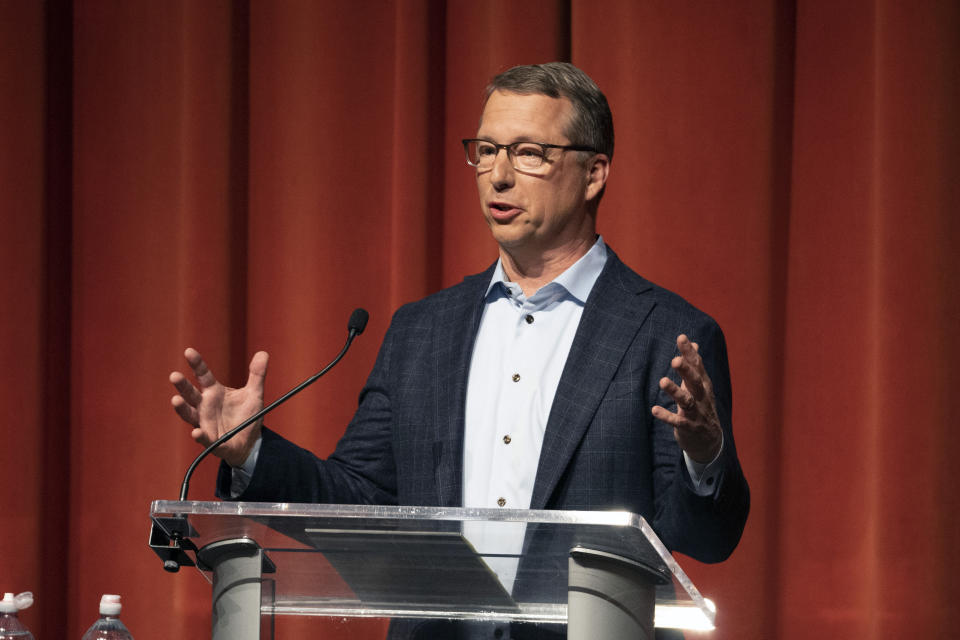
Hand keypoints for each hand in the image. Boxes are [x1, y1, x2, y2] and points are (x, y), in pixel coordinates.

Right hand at [169, 348, 268, 466]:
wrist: (250, 441)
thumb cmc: (247, 415)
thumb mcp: (254, 393)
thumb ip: (257, 374)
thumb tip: (263, 353)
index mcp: (214, 392)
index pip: (203, 374)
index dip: (196, 364)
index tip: (189, 351)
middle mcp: (205, 406)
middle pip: (190, 393)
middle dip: (182, 385)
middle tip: (174, 376)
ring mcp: (205, 423)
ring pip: (189, 415)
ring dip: (182, 408)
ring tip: (175, 400)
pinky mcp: (212, 441)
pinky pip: (204, 438)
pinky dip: (200, 436)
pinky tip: (196, 432)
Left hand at [651, 335, 721, 463]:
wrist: (710, 441)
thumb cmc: (701, 406)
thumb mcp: (700, 386)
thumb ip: (695, 365)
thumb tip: (694, 344)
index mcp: (704, 385)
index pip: (698, 365)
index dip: (689, 352)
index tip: (681, 337)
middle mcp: (702, 397)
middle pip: (695, 382)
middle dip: (686, 371)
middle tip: (675, 360)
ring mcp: (697, 413)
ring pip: (687, 401)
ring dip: (675, 391)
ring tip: (662, 381)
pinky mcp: (689, 427)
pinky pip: (678, 421)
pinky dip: (667, 416)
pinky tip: (654, 410)